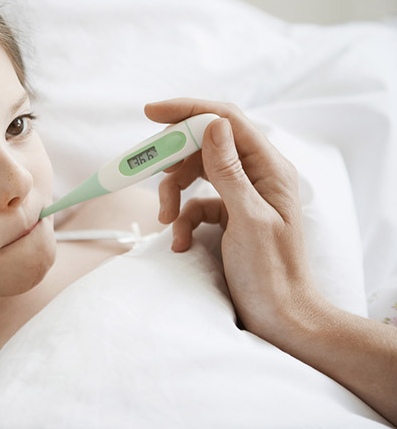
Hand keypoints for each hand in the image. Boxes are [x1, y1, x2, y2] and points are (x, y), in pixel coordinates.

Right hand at [144, 98, 318, 336]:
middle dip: (174, 160)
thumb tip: (212, 124)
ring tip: (166, 221)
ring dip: (173, 194)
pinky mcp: (227, 216)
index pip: (226, 121)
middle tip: (148, 169)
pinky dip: (182, 221)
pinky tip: (180, 243)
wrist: (279, 317)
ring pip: (195, 175)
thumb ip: (228, 171)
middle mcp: (256, 175)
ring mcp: (240, 195)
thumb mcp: (248, 218)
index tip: (151, 113)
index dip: (188, 111)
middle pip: (204, 146)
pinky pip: (195, 205)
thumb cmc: (272, 272)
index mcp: (269, 168)